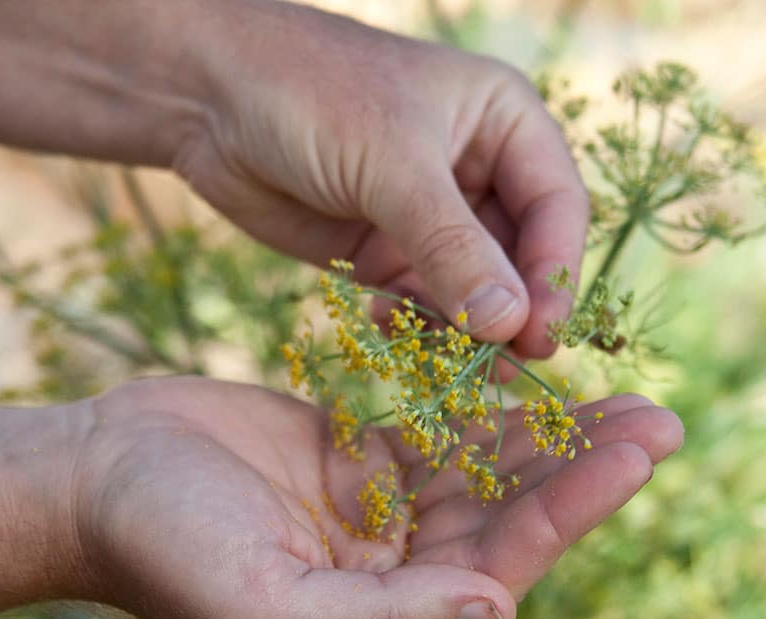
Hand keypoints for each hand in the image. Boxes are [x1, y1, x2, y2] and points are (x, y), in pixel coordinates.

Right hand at [70, 378, 683, 618]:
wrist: (88, 479)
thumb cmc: (164, 552)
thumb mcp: (264, 605)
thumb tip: (498, 609)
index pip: (495, 568)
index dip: (568, 513)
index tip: (634, 457)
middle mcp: (391, 579)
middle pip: (506, 522)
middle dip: (582, 476)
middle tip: (664, 424)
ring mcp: (375, 518)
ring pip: (484, 476)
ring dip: (551, 438)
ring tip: (628, 399)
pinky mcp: (354, 458)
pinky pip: (438, 430)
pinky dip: (486, 404)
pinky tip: (539, 373)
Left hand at [177, 1, 589, 353]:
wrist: (208, 97)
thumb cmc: (310, 94)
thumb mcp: (390, 165)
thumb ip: (451, 247)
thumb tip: (511, 324)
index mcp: (505, 122)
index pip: (557, 208)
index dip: (555, 274)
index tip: (543, 333)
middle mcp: (479, 170)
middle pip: (524, 258)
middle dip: (516, 314)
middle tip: (509, 371)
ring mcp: (433, 217)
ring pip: (476, 291)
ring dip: (470, 334)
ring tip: (460, 377)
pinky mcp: (388, 253)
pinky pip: (425, 306)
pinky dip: (422, 332)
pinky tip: (403, 346)